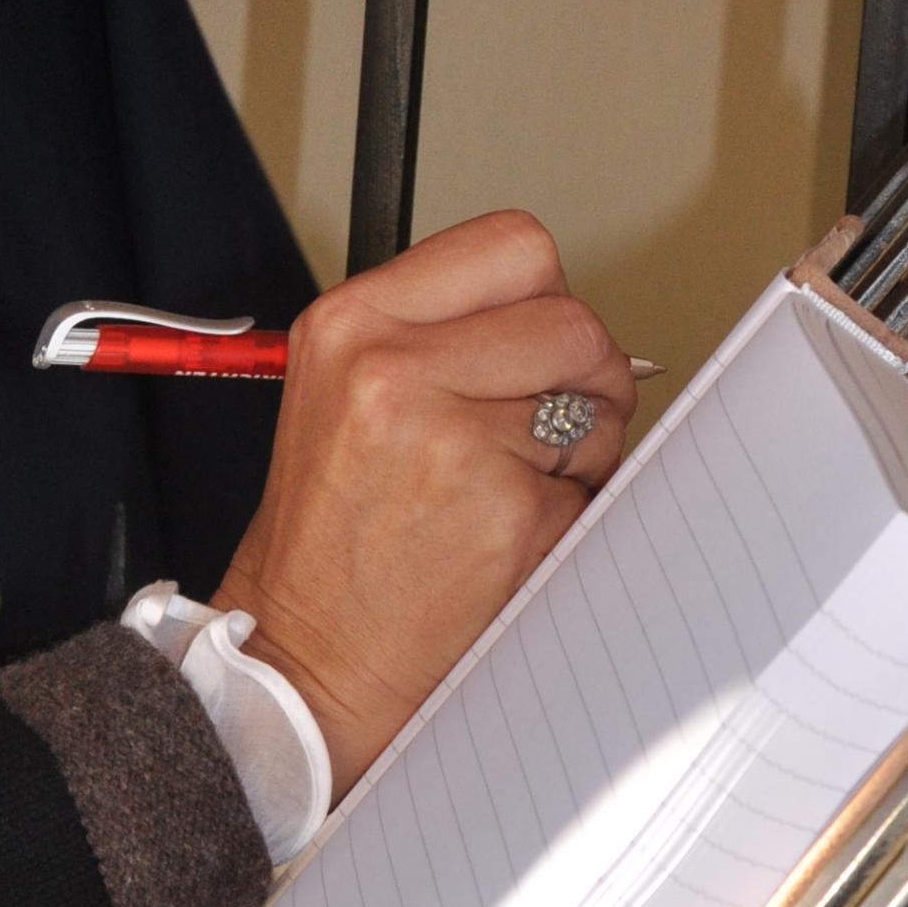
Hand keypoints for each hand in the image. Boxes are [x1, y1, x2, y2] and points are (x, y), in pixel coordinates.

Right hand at [215, 210, 634, 803]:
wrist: (307, 659)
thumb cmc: (332, 539)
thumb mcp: (345, 392)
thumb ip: (440, 335)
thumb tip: (560, 314)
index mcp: (352, 323)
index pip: (515, 247)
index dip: (544, 299)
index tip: (534, 343)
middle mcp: (394, 370)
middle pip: (574, 320)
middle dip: (584, 376)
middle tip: (543, 427)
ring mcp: (453, 441)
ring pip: (599, 401)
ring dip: (583, 449)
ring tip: (508, 488)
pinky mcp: (506, 513)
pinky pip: (596, 487)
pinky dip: (572, 516)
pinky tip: (506, 540)